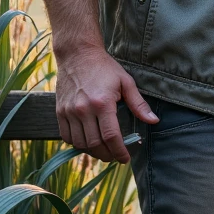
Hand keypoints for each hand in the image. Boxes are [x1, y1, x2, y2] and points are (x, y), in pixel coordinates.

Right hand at [54, 43, 157, 163]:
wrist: (77, 54)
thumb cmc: (105, 68)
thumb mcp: (126, 82)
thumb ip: (138, 104)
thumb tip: (153, 121)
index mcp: (102, 103)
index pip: (111, 136)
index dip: (119, 151)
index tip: (125, 158)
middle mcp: (83, 109)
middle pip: (95, 144)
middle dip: (107, 155)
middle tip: (115, 156)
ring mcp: (69, 111)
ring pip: (80, 143)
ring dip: (92, 151)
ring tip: (103, 150)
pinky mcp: (59, 111)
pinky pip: (66, 136)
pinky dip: (77, 144)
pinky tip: (88, 141)